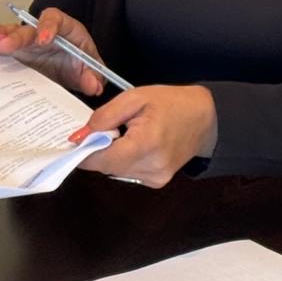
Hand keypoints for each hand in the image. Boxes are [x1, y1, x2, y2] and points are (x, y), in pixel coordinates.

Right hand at [0, 6, 106, 96]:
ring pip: (9, 34)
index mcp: (65, 29)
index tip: (43, 39)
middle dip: (14, 36)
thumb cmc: (82, 65)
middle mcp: (42, 31)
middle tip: (2, 44)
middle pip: (26, 28)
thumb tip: (93, 85)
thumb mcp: (92, 70)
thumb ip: (93, 75)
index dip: (48, 27)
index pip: (56, 19)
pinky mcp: (15, 52)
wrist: (75, 71)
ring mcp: (26, 41)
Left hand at [72, 85, 216, 187]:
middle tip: (107, 129)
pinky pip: (127, 173)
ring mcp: (156, 178)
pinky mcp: (157, 182)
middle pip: (106, 166)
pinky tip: (136, 145)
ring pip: (115, 171)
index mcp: (145, 144)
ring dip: (112, 155)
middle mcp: (151, 167)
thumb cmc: (171, 103)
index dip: (84, 151)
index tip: (77, 140)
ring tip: (126, 134)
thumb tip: (79, 137)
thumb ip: (104, 117)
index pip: (100, 159)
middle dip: (99, 149)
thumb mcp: (134, 98)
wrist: (204, 118)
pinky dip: (124, 160)